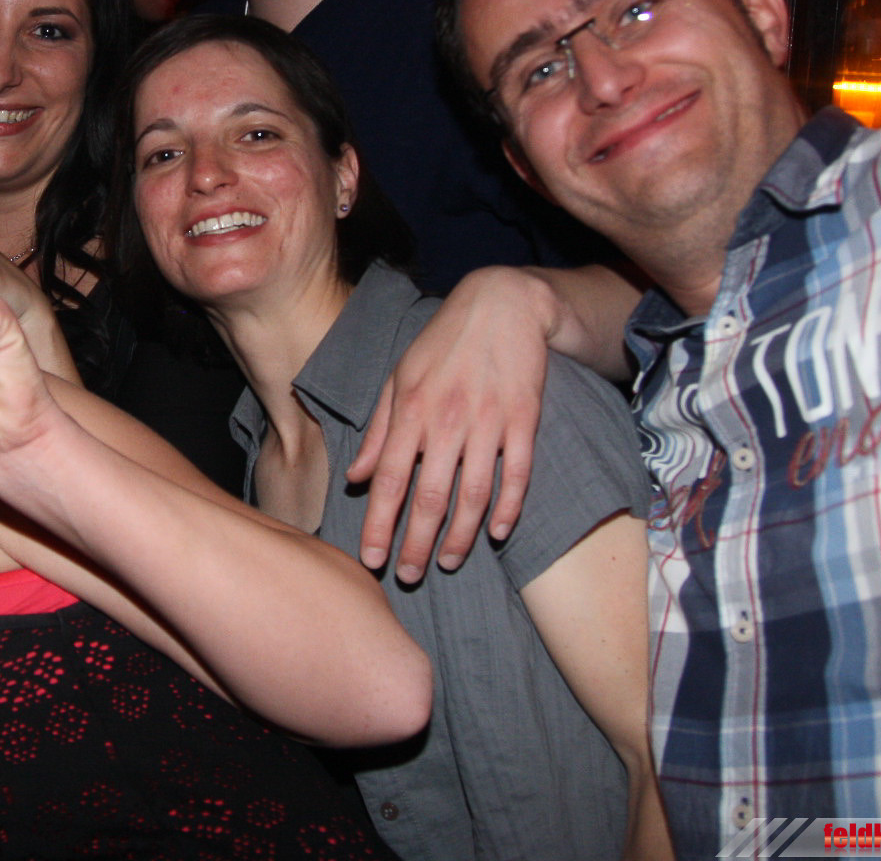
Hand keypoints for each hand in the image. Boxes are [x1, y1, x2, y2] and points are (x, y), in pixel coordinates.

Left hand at [345, 266, 552, 580]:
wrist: (501, 304)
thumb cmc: (442, 343)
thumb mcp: (399, 379)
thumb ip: (379, 432)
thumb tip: (356, 478)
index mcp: (411, 411)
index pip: (390, 480)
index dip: (379, 524)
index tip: (370, 559)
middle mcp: (446, 420)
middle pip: (429, 497)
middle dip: (416, 544)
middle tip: (408, 576)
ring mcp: (488, 421)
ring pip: (473, 494)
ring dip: (460, 535)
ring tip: (447, 562)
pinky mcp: (524, 418)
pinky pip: (518, 473)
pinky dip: (510, 506)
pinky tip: (500, 532)